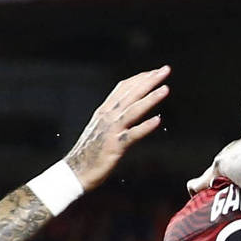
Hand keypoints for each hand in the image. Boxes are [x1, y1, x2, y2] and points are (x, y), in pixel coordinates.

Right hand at [65, 66, 170, 189]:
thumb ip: (113, 118)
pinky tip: (158, 120)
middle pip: (130, 94)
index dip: (140, 79)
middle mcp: (107, 117)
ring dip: (150, 98)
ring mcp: (111, 130)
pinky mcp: (115, 146)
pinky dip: (145, 127)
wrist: (75, 171)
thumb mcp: (101, 129)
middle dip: (149, 81)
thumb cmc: (89, 153)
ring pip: (133, 110)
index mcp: (104, 112)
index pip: (123, 88)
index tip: (154, 72)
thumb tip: (126, 110)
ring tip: (165, 89)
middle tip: (165, 69)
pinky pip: (132, 134)